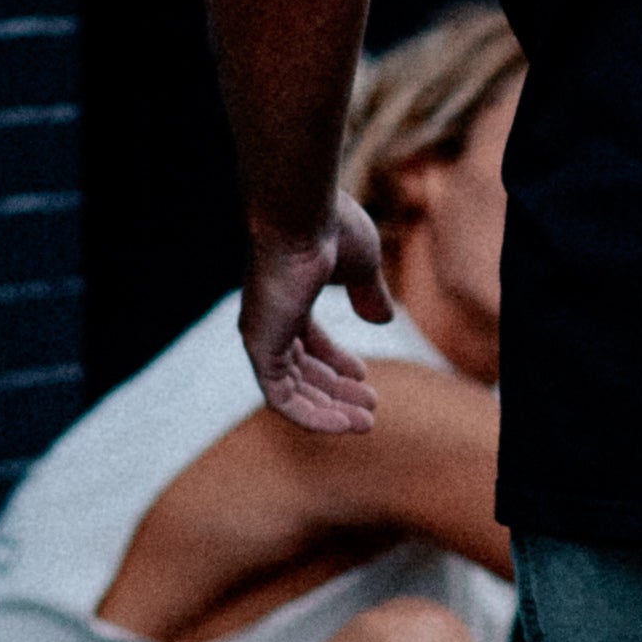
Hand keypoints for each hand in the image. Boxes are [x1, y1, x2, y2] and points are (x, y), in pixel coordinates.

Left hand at [240, 197, 394, 430]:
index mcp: (289, 297)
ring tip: (365, 423)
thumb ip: (369, 294)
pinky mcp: (259, 349)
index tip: (364, 376)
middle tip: (370, 408)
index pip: (307, 342)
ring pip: (292, 389)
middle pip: (301, 369)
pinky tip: (343, 424)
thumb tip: (382, 320)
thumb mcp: (362, 266)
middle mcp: (270, 319)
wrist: (303, 217)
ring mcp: (262, 335)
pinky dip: (311, 416)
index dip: (336, 363)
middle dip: (336, 391)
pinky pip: (280, 398)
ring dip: (329, 409)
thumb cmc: (331, 230)